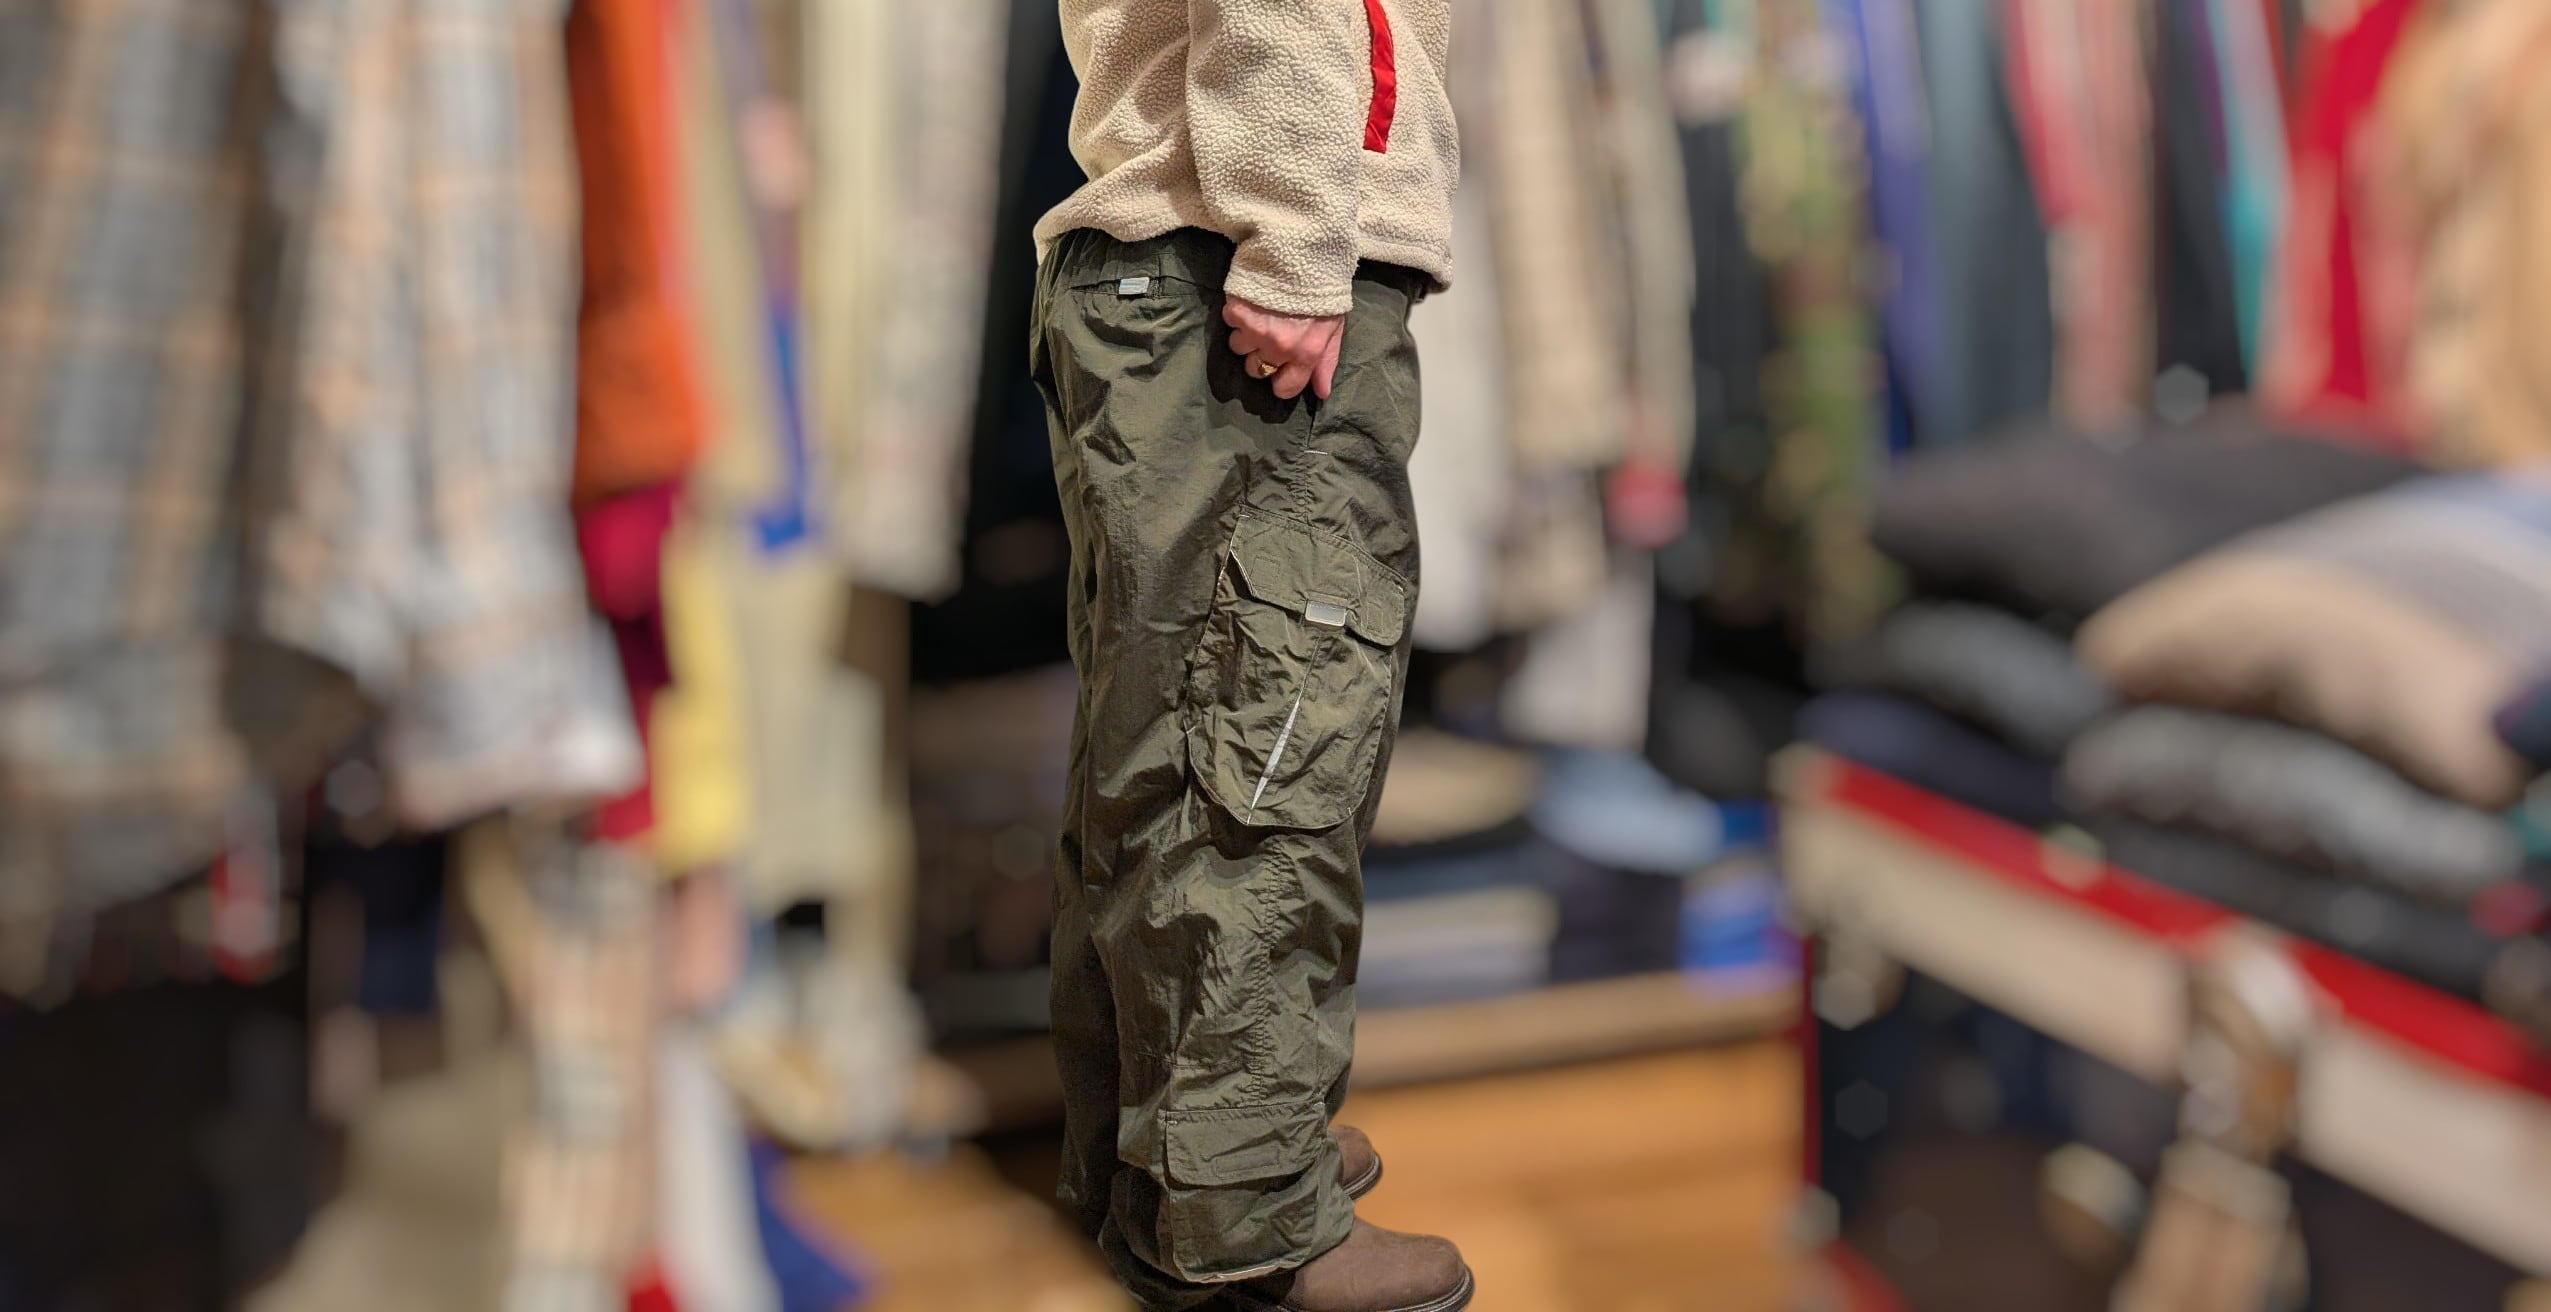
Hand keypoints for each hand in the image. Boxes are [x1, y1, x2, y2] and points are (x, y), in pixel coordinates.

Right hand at [1223, 296, 1345, 399]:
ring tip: (1259, 314)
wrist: (1302, 250)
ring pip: (1238, 348)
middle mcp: (1278, 347)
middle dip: (1261, 356)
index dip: (1281, 380)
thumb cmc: (1322, 289)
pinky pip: (1229, 323)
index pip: (1284, 389)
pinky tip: (1252, 300)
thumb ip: (1326, 361)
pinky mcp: (1236, 311)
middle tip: (1270, 334)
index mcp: (1305, 353)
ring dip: (1246, 334)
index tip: (1281, 368)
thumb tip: (1321, 393)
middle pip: (1256, 370)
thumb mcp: (1333, 326)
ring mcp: (1254, 330)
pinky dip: (1237, 313)